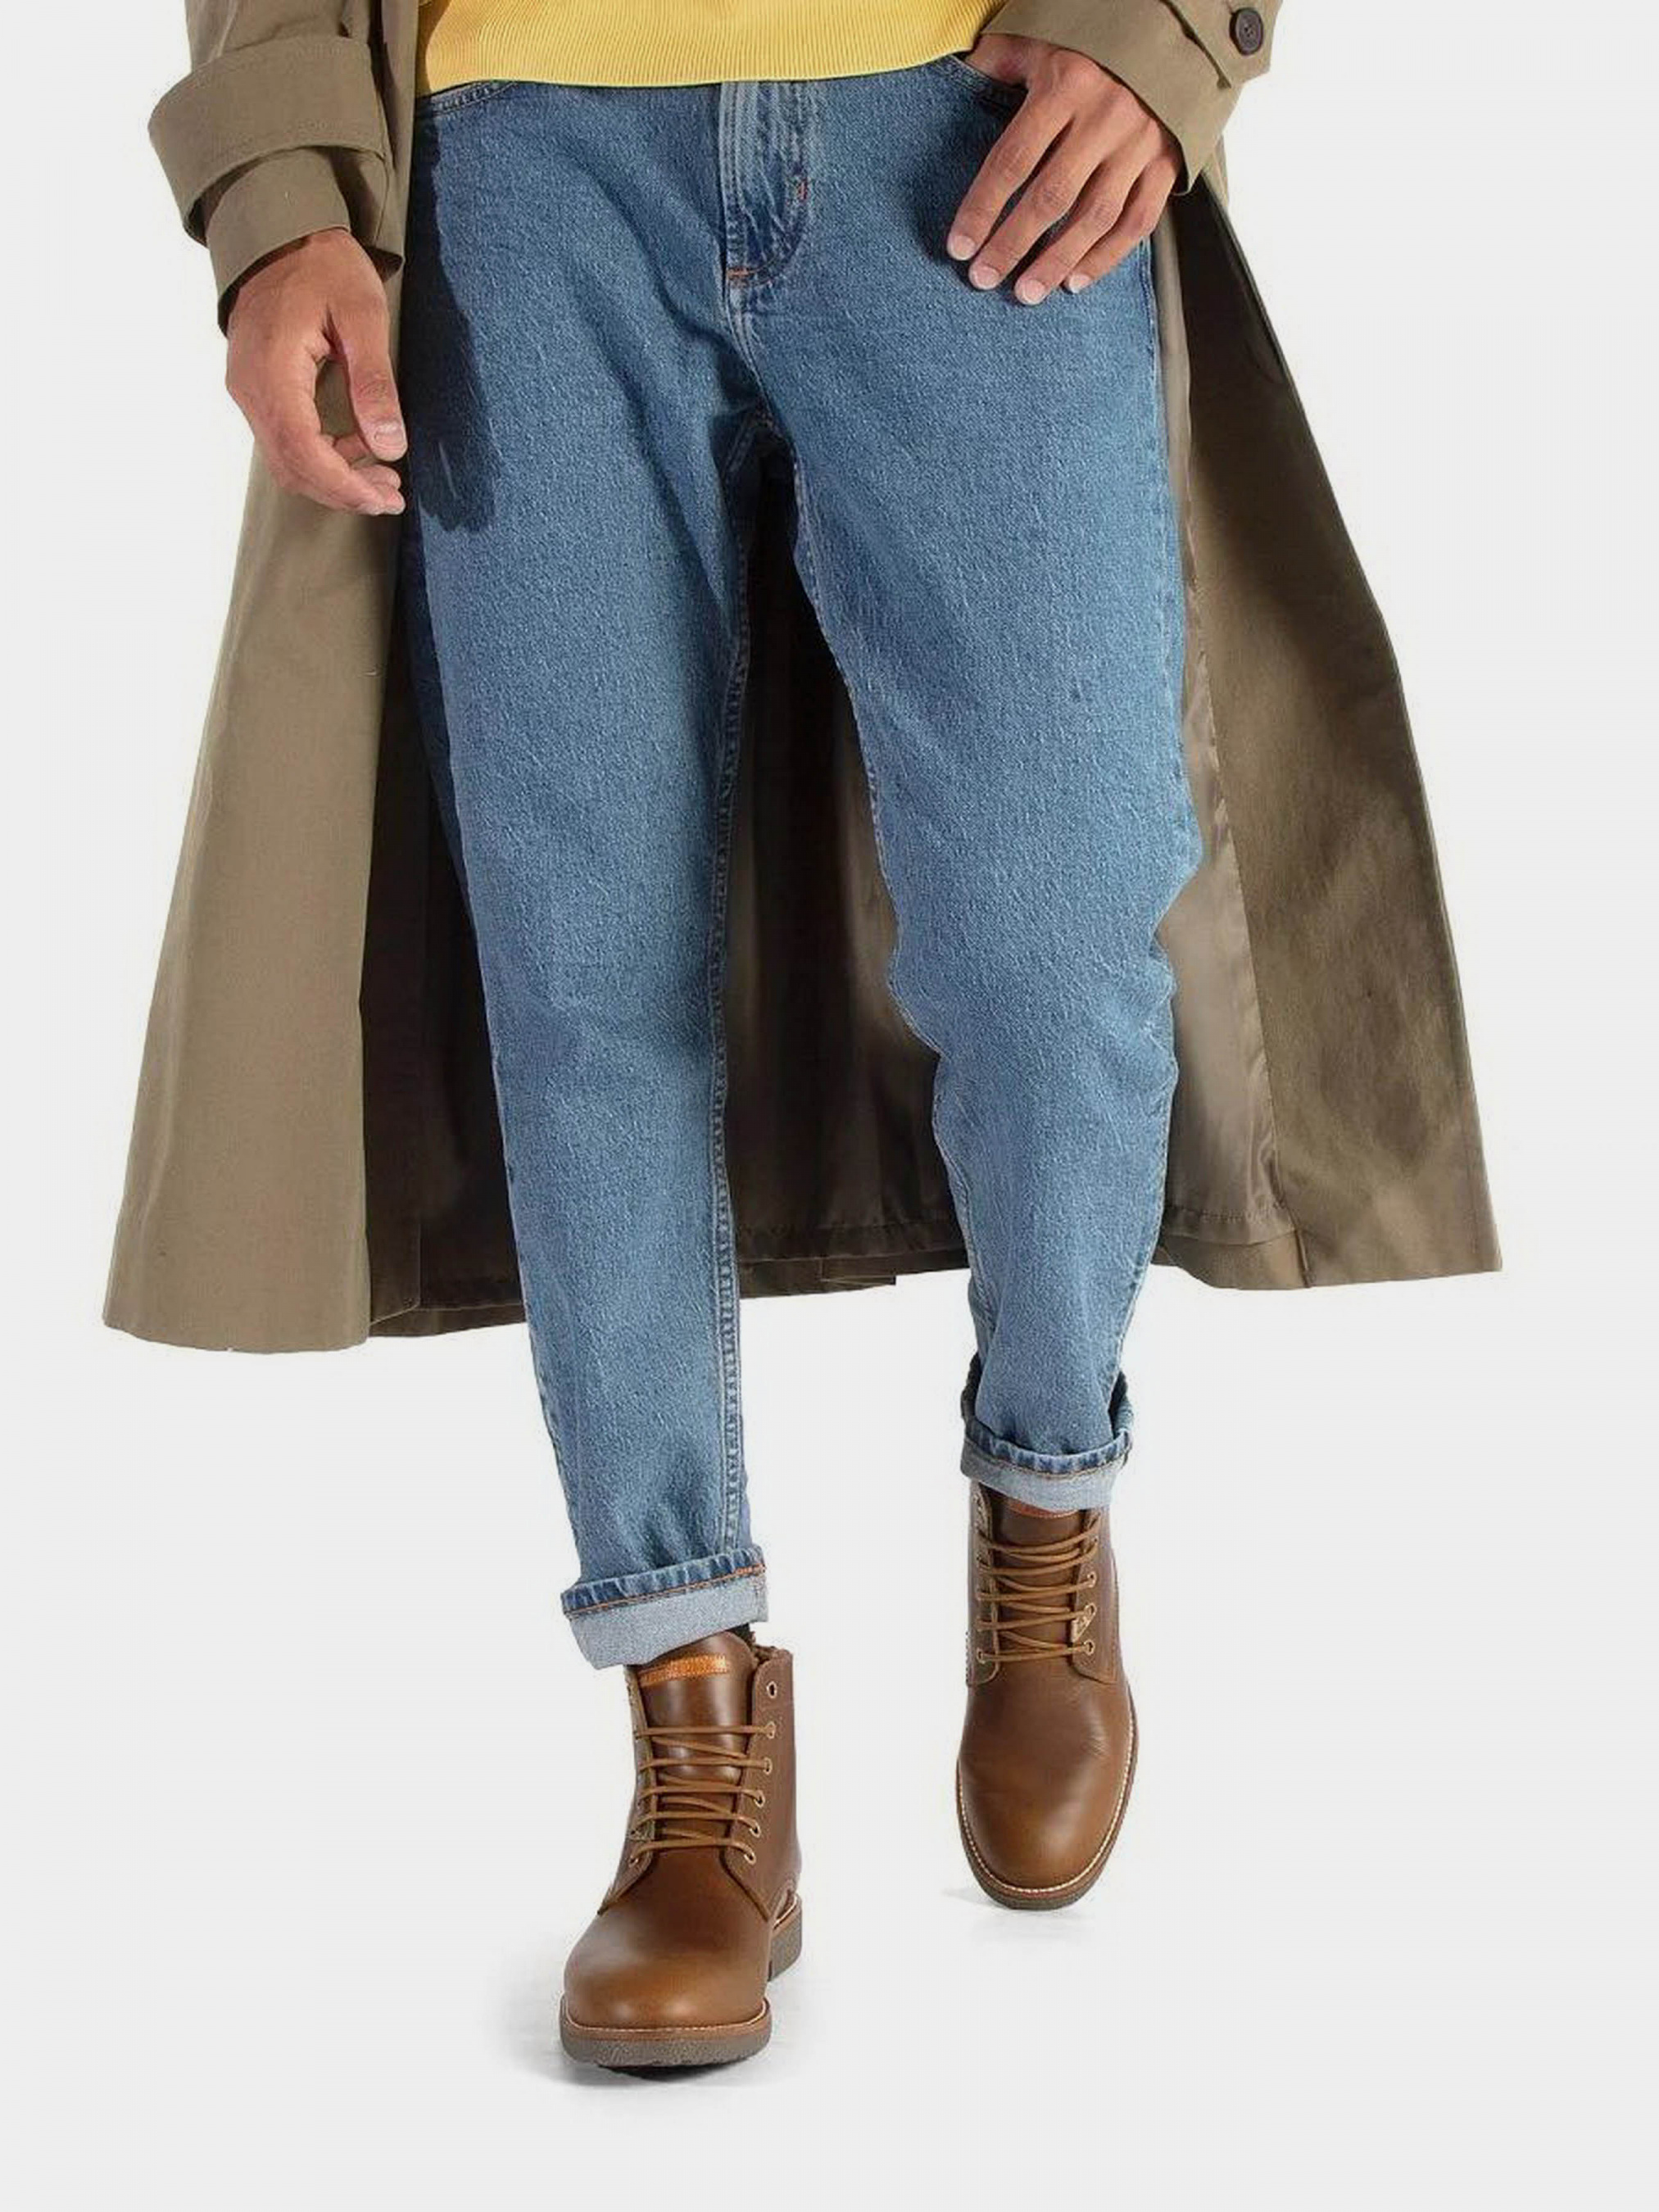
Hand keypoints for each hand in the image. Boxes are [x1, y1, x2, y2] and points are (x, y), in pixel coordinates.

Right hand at [226, 229, 406, 515]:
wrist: (280, 234)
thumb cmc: (323, 266)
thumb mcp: (362, 314)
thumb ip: (375, 383)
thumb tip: (389, 446)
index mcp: (272, 370)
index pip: (302, 450)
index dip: (344, 485)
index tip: (383, 499)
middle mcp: (250, 388)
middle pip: (292, 466)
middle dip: (343, 491)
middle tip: (393, 496)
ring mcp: (247, 390)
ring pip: (286, 460)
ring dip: (333, 479)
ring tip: (383, 479)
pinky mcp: (255, 389)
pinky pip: (283, 440)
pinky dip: (320, 458)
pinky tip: (357, 450)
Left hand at [946, 36, 1179, 303]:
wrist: (1171, 33)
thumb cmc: (1090, 43)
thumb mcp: (1041, 39)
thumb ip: (1000, 61)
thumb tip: (961, 76)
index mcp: (1066, 85)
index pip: (1014, 159)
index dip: (983, 207)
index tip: (960, 246)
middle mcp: (1105, 118)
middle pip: (1051, 197)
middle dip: (1013, 244)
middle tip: (983, 279)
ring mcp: (1139, 145)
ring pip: (1096, 218)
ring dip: (1057, 261)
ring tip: (1026, 293)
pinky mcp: (1166, 164)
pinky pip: (1137, 222)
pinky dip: (1106, 257)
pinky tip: (1075, 281)